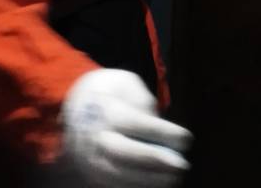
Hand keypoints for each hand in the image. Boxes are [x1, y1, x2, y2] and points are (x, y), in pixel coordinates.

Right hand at [60, 68, 191, 186]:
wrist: (72, 106)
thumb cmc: (108, 92)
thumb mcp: (125, 83)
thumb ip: (142, 100)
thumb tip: (158, 123)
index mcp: (107, 111)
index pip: (137, 124)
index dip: (163, 133)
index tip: (187, 139)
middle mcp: (96, 138)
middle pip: (125, 153)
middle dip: (155, 161)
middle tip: (182, 165)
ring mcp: (91, 159)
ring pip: (118, 175)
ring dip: (147, 180)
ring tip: (173, 179)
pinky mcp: (91, 174)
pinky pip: (112, 185)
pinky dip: (134, 187)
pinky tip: (155, 184)